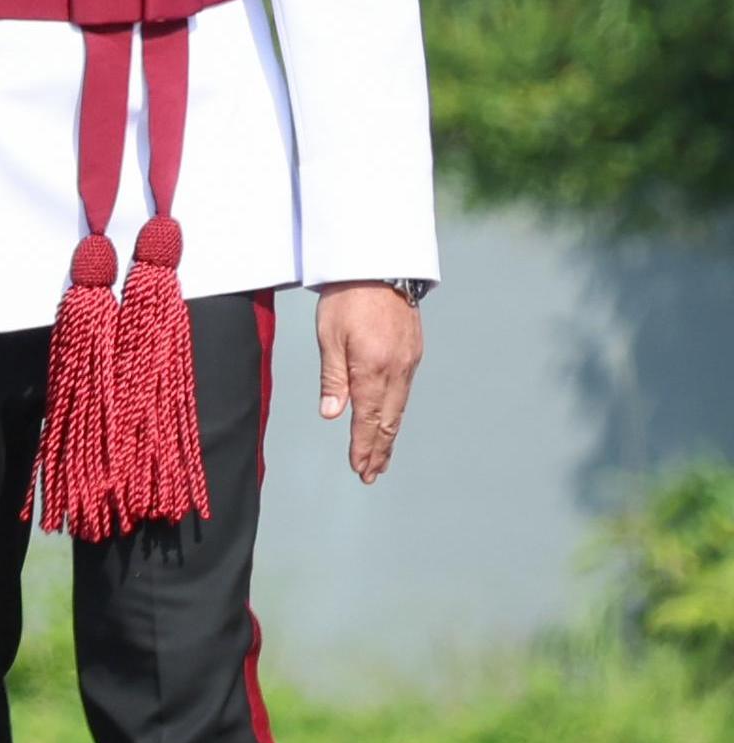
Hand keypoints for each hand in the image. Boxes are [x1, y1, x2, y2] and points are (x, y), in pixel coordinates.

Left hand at [316, 279, 422, 481]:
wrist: (380, 267)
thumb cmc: (346, 299)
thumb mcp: (329, 337)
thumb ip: (333, 378)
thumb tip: (332, 414)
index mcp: (372, 369)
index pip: (367, 418)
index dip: (363, 446)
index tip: (359, 468)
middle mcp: (396, 370)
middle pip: (388, 420)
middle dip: (378, 450)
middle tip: (370, 475)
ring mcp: (408, 363)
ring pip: (399, 409)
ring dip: (389, 436)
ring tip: (381, 459)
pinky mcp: (413, 353)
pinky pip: (405, 393)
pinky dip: (396, 414)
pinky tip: (390, 423)